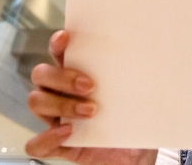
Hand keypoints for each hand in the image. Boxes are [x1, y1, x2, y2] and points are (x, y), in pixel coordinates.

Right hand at [25, 30, 156, 164]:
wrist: (137, 156)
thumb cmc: (136, 121)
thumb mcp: (141, 95)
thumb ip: (140, 77)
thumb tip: (155, 56)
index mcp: (80, 75)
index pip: (59, 53)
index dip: (57, 44)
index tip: (65, 38)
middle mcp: (63, 94)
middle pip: (41, 75)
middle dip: (62, 76)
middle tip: (90, 85)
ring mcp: (58, 119)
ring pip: (36, 102)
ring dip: (61, 104)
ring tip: (91, 110)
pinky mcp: (59, 146)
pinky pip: (37, 144)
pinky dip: (48, 138)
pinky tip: (69, 132)